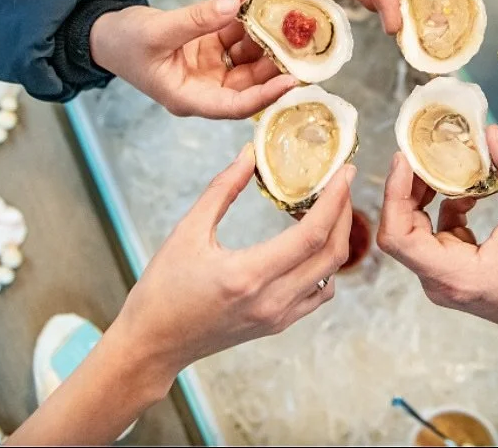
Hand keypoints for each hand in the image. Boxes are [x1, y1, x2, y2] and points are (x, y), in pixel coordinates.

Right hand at [9, 146, 353, 444]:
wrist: (153, 344)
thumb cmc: (163, 288)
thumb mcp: (187, 231)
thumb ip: (223, 190)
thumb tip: (249, 154)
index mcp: (249, 275)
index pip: (312, 234)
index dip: (335, 199)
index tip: (344, 172)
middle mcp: (271, 300)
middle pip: (332, 253)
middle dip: (344, 212)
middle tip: (341, 183)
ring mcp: (278, 317)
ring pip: (331, 275)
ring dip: (337, 239)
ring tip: (328, 209)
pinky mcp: (277, 325)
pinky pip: (318, 294)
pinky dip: (325, 266)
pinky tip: (310, 244)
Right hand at [91, 0, 295, 118]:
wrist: (104, 33)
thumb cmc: (122, 43)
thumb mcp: (157, 31)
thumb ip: (195, 20)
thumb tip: (234, 6)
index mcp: (190, 97)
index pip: (236, 105)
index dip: (266, 95)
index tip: (292, 80)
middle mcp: (204, 86)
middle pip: (249, 80)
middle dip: (274, 60)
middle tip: (298, 38)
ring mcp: (208, 66)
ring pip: (246, 55)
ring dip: (261, 33)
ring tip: (276, 10)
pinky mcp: (208, 46)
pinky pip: (232, 32)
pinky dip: (239, 13)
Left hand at [377, 126, 497, 348]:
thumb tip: (490, 131)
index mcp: (454, 275)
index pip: (398, 236)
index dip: (393, 194)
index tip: (405, 160)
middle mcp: (440, 282)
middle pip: (402, 229)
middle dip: (409, 188)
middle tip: (423, 153)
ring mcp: (444, 281)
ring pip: (416, 231)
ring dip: (427, 196)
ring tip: (446, 166)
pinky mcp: (454, 274)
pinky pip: (435, 236)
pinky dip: (446, 210)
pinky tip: (469, 195)